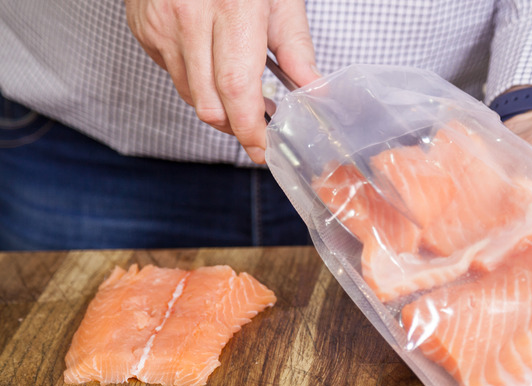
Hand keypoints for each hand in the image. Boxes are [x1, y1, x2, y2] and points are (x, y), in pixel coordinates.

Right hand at [124, 0, 319, 162]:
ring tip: (238, 88)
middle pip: (208, 103)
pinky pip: (172, 73)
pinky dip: (195, 78)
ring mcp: (160, 24)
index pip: (236, 89)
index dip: (250, 129)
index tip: (264, 149)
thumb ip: (297, 50)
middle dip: (235, 126)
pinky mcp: (143, 29)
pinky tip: (209, 58)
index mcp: (231, 8)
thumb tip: (313, 92)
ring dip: (216, 104)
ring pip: (189, 94)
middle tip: (258, 125)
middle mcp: (189, 17)